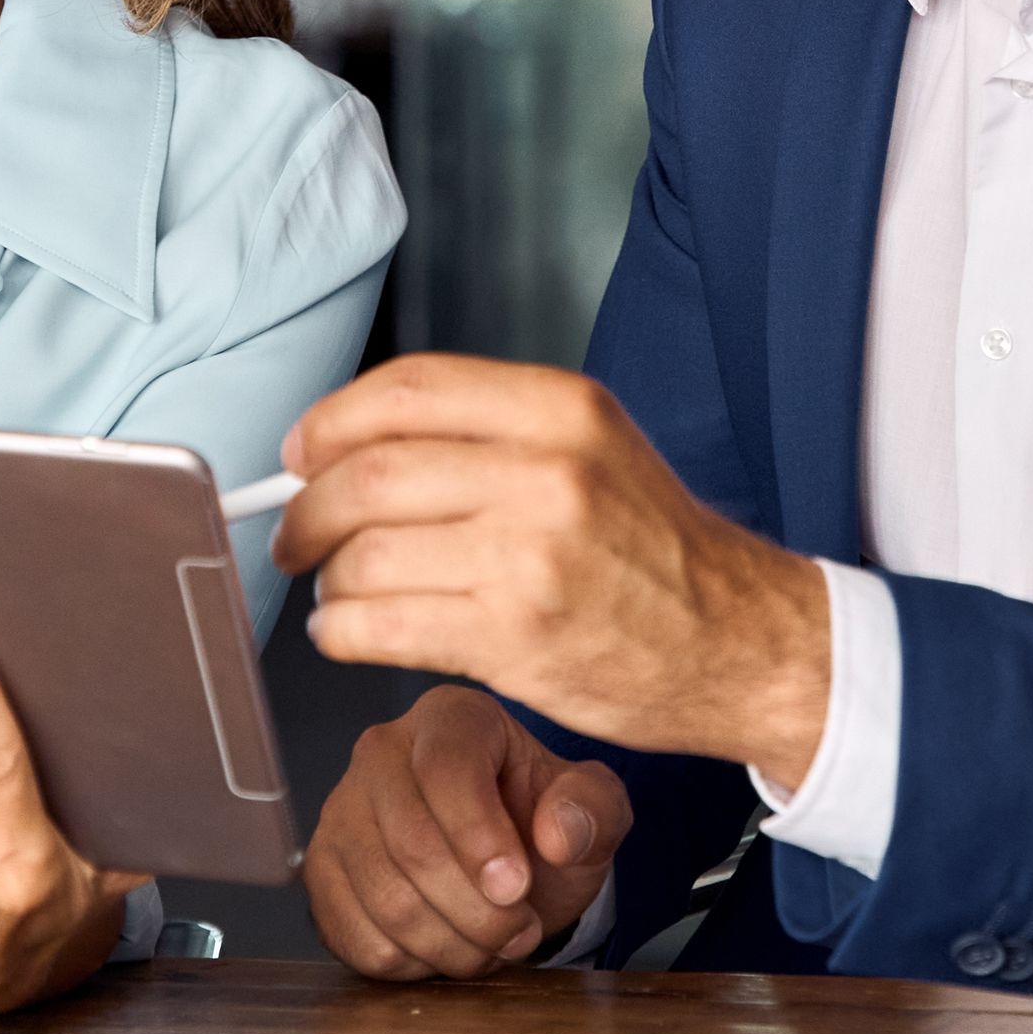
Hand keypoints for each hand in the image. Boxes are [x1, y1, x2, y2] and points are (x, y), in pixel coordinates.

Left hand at [273, 357, 831, 781]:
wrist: (739, 643)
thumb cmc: (654, 550)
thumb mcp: (592, 448)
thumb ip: (485, 434)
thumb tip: (348, 445)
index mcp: (561, 408)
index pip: (406, 390)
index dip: (329, 422)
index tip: (299, 452)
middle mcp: (546, 472)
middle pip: (368, 474)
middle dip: (306, 509)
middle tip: (294, 534)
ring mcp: (530, 557)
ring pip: (365, 554)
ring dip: (327, 579)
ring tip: (336, 591)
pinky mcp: (515, 638)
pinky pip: (380, 626)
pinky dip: (340, 631)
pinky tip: (348, 632)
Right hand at [306, 683, 628, 979]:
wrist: (503, 864)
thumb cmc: (541, 825)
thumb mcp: (592, 810)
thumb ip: (592, 809)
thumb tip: (559, 832)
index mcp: (451, 718)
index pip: (446, 768)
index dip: (480, 837)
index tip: (517, 887)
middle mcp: (382, 751)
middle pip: (412, 844)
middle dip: (477, 911)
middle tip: (520, 932)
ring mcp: (342, 811)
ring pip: (384, 897)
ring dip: (450, 944)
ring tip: (490, 943)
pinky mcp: (321, 870)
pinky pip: (353, 934)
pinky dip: (409, 962)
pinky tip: (443, 946)